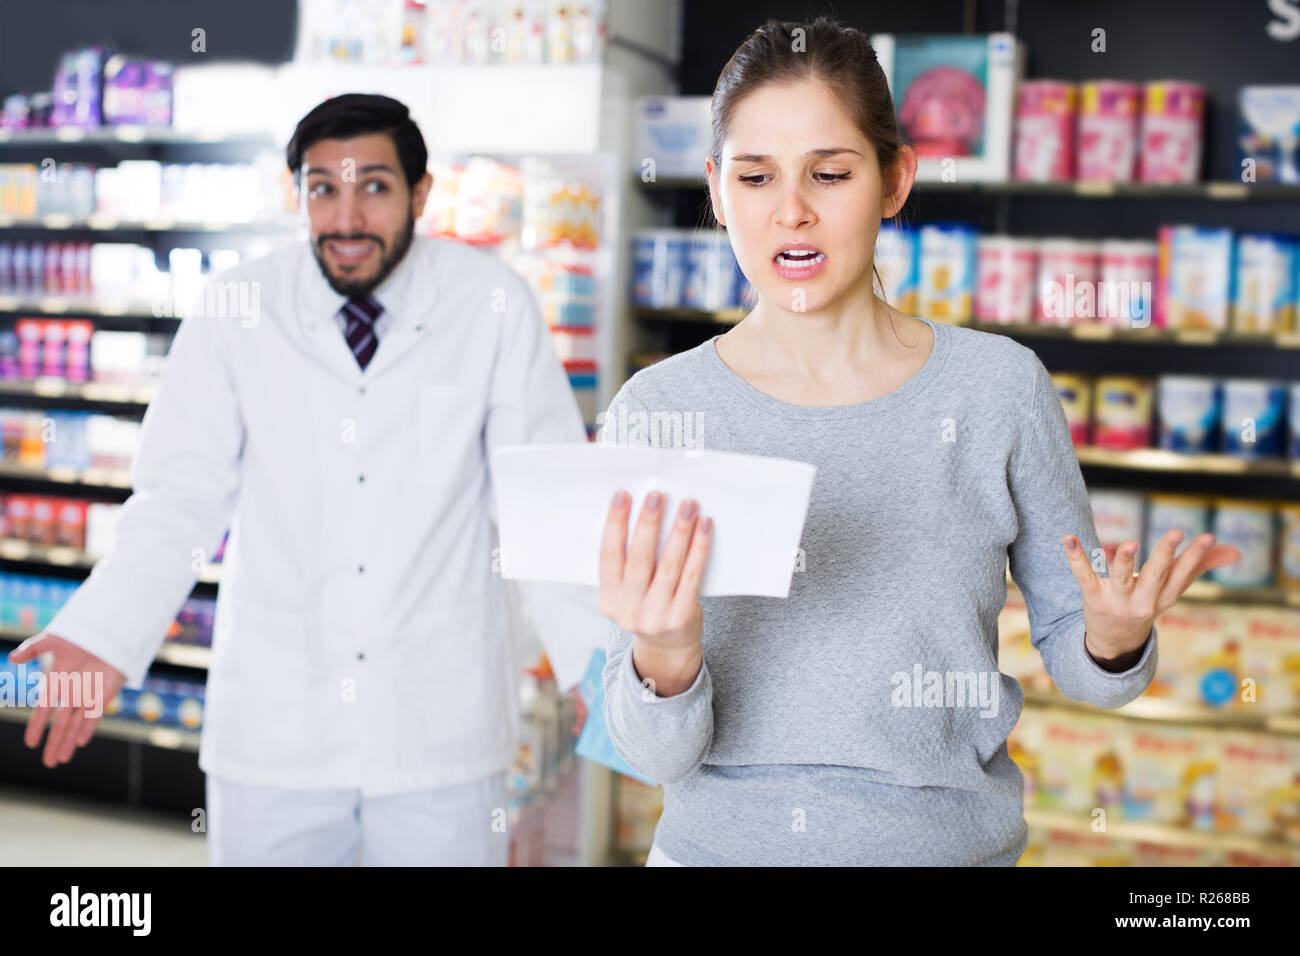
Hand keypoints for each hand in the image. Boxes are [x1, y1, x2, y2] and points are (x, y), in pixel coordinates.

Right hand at [7, 633, 124, 767]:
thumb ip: (32, 649)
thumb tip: (12, 658)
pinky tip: (80, 742)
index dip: (37, 726)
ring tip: (62, 760)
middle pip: (61, 723)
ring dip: (69, 741)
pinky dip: (88, 727)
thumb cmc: (79, 636)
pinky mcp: (104, 693)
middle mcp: (71, 693)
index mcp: (56, 683)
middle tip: (48, 763)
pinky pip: (95, 714)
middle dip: (54, 743)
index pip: (44, 710)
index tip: (30, 743)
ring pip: (76, 723)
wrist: (109, 633)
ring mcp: (88, 695)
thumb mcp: (53, 641)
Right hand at [598, 489, 712, 695]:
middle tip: (657, 495)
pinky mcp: (682, 616)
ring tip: (688, 505)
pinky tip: (704, 527)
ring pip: (669, 565)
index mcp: (609, 599)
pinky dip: (699, 549)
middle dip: (648, 523)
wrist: (668, 650)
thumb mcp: (627, 593)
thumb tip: (645, 512)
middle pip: (640, 559)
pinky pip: (692, 576)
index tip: (622, 495)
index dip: (615, 524)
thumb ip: (629, 564)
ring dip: (679, 531)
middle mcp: (629, 610)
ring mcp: (656, 615)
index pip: (608, 557)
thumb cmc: (646, 607)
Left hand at [1063, 530, 1240, 660]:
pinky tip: (1068, 538)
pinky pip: (1084, 575)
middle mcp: (1143, 601)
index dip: (1195, 557)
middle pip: (1156, 576)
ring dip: (1125, 562)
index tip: (1207, 536)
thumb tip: (1234, 551)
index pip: (1182, 575)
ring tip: (1129, 545)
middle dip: (1165, 555)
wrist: (1114, 642)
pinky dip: (1076, 557)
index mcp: (1165, 597)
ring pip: (1122, 578)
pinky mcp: (1093, 597)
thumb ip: (1199, 567)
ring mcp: (1117, 600)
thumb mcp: (1172, 590)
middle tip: (1176, 533)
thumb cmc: (1146, 605)